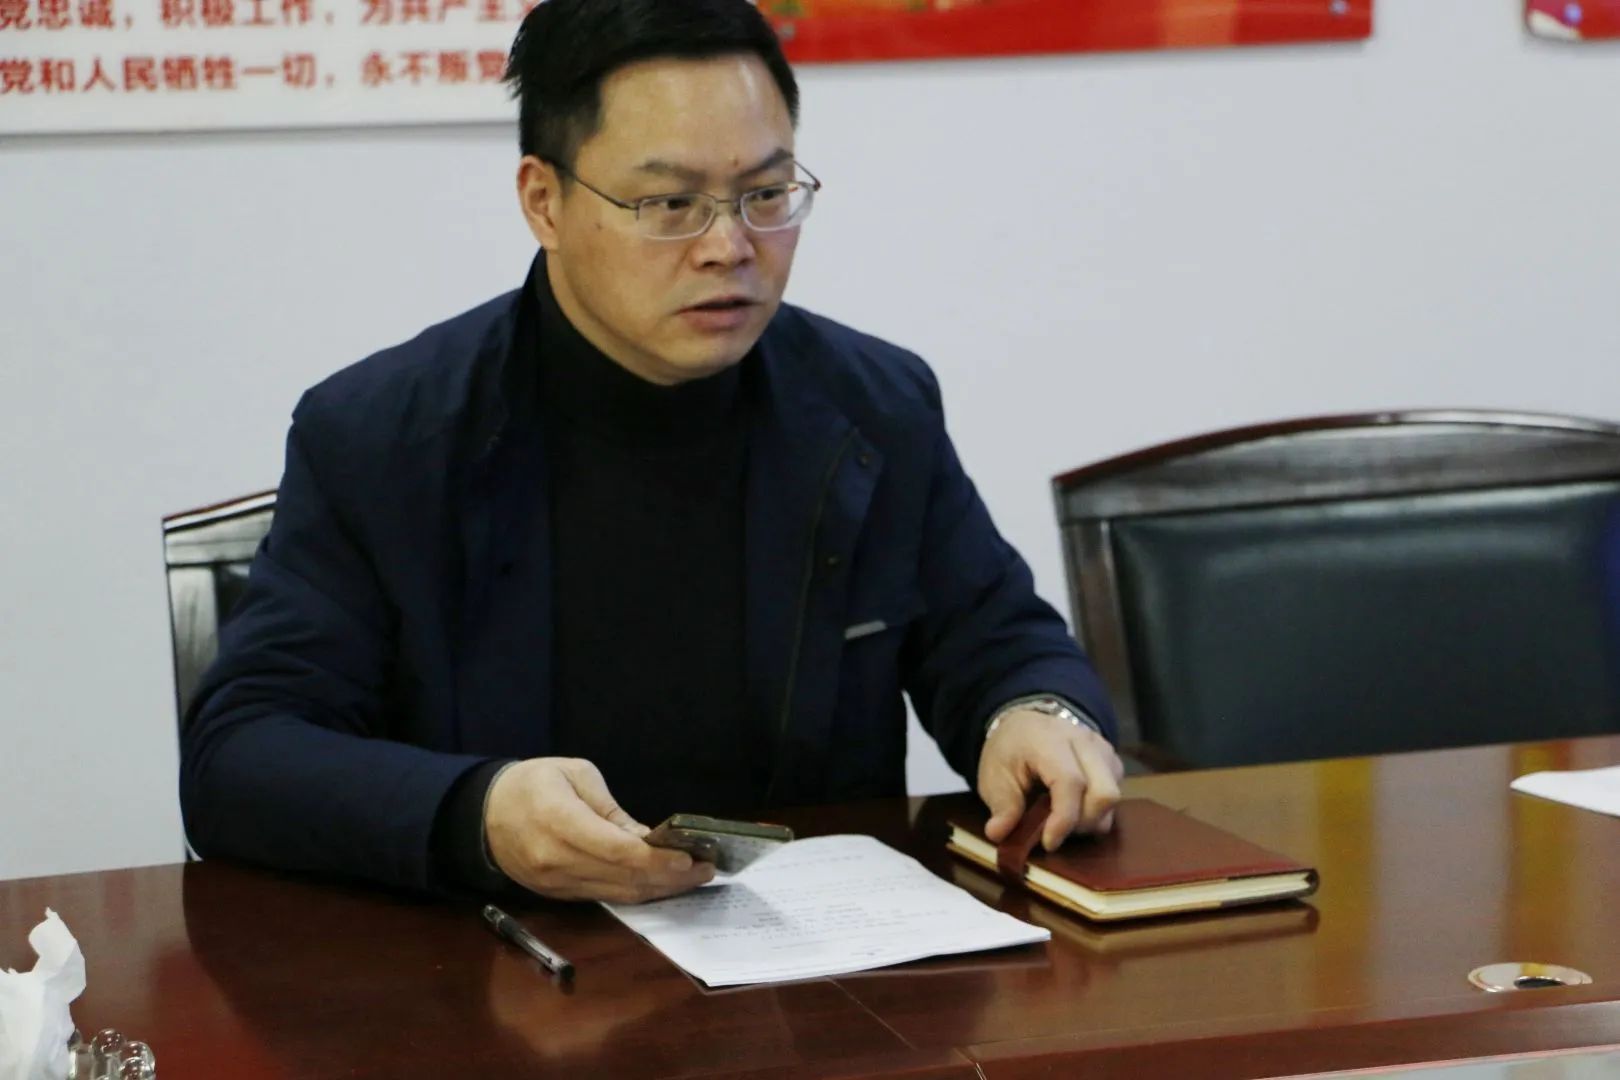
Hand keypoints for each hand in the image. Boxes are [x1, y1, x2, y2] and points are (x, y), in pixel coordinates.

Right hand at [485, 757, 713, 902]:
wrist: (482, 815)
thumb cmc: (531, 783)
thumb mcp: (574, 775)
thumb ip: (611, 810)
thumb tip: (646, 839)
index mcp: (559, 821)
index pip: (617, 850)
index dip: (657, 858)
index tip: (689, 857)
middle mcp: (557, 861)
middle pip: (623, 878)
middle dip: (670, 877)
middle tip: (706, 869)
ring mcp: (555, 884)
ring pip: (617, 894)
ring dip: (658, 889)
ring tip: (692, 878)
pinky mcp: (557, 896)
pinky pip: (604, 897)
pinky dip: (636, 891)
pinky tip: (660, 883)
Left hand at [977, 709, 1123, 850]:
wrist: (1026, 724)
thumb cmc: (1010, 751)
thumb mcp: (993, 776)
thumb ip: (1001, 806)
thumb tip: (998, 834)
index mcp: (1050, 741)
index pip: (1070, 782)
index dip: (1063, 819)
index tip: (1048, 842)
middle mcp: (1084, 742)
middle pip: (1105, 793)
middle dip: (1083, 823)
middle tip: (1056, 831)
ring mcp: (1103, 750)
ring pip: (1113, 798)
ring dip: (1091, 820)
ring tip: (1063, 820)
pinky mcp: (1112, 761)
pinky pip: (1116, 795)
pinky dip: (1097, 812)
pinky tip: (1074, 809)